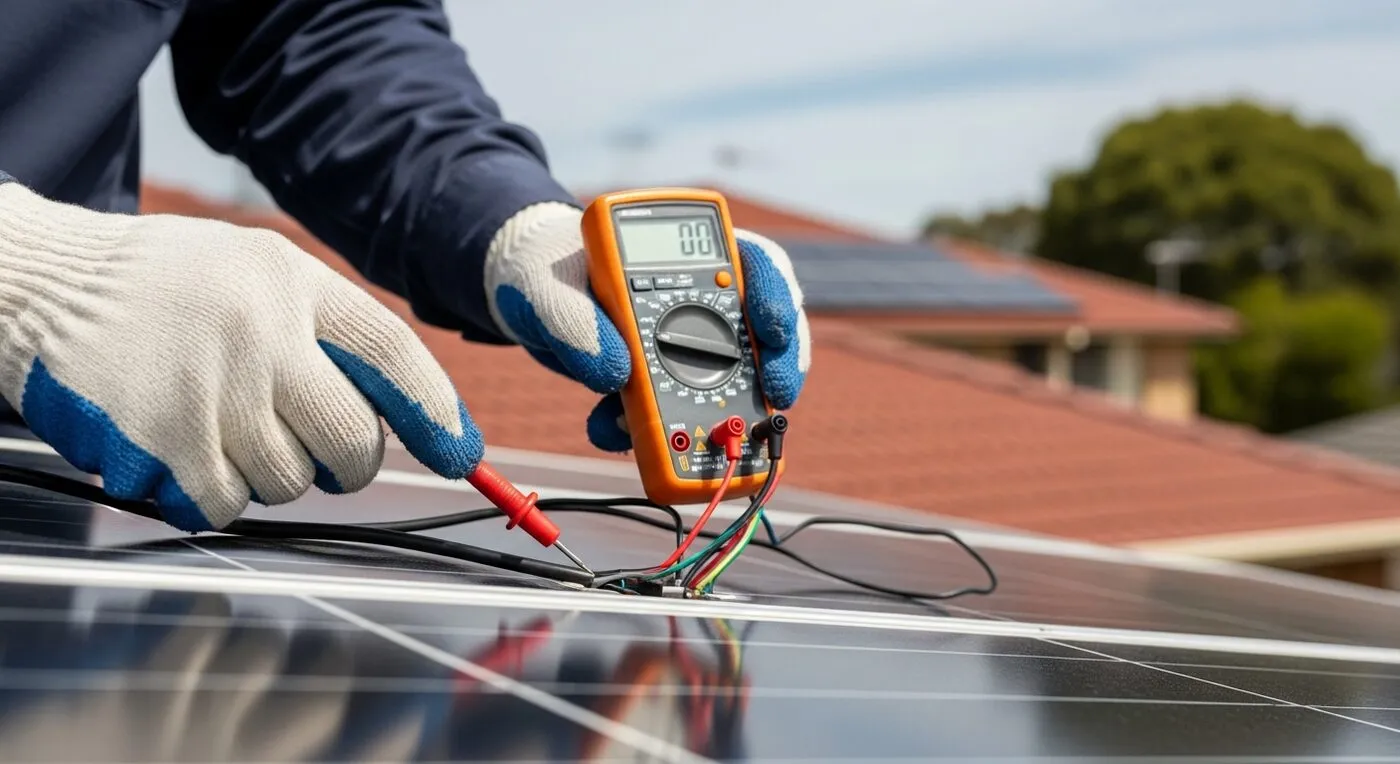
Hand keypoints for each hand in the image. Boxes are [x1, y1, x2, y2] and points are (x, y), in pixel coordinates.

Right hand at [0, 181, 481, 529]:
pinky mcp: (159, 443)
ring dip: (268, 472)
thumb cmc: (167, 287)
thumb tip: (411, 413)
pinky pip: (226, 506)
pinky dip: (213, 493)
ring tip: (219, 423)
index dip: (436, 411)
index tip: (461, 454)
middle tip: (320, 454)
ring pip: (289, 482)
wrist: (43, 284)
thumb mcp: (256, 272)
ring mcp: (207, 390)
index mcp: (290, 283)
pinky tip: (181, 445)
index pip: (392, 354)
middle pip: (353, 441)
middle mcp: (258, 333)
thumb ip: (327, 330)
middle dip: (348, 463)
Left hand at [484, 202, 810, 451]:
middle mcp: (704, 302)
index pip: (755, 265)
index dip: (776, 297)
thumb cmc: (544, 272)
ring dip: (720, 414)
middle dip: (771, 370)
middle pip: (765, 333)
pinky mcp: (668, 388)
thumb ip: (576, 322)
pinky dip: (659, 436)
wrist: (526, 303)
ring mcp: (692, 347)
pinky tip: (620, 432)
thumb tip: (614, 373)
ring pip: (735, 385)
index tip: (771, 329)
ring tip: (690, 437)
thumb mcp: (549, 288)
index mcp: (689, 257)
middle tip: (772, 397)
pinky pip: (681, 418)